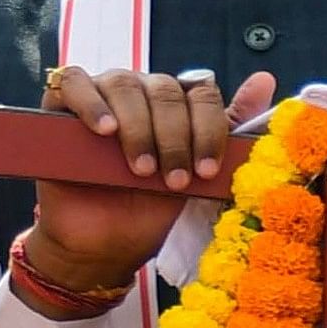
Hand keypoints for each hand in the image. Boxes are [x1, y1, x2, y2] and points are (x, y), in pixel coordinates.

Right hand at [19, 67, 275, 298]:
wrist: (102, 247)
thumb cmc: (150, 212)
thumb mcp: (198, 176)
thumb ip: (229, 128)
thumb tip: (266, 80)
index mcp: (175, 105)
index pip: (200, 92)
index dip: (207, 129)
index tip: (205, 172)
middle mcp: (139, 92)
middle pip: (165, 89)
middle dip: (174, 138)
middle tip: (171, 180)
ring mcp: (100, 95)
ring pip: (124, 84)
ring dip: (138, 128)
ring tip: (139, 168)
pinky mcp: (60, 106)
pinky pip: (72, 82)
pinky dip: (90, 102)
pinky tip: (104, 130)